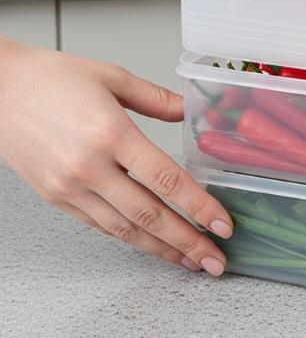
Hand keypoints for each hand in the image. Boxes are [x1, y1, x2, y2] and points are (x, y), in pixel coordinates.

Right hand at [0, 37, 231, 274]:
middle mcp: (89, 167)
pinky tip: (152, 244)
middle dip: (188, 242)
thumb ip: (157, 98)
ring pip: (125, 229)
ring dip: (162, 249)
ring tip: (191, 261)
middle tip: (216, 259)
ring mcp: (70, 187)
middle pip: (149, 215)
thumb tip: (191, 111)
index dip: (200, 206)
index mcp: (110, 133)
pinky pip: (100, 225)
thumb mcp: (112, 76)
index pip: (166, 179)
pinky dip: (130, 238)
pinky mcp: (56, 198)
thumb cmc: (50, 78)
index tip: (223, 224)